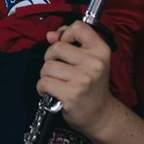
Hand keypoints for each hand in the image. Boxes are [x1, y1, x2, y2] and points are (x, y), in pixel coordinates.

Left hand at [37, 21, 116, 135]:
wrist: (101, 115)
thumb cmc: (91, 84)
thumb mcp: (88, 60)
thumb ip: (69, 43)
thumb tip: (50, 35)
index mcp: (101, 50)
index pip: (78, 27)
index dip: (66, 33)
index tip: (65, 45)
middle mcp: (94, 63)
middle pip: (57, 48)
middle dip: (51, 57)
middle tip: (58, 69)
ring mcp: (83, 79)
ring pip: (48, 66)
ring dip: (46, 75)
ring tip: (56, 82)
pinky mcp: (71, 95)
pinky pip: (44, 82)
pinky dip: (42, 88)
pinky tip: (51, 92)